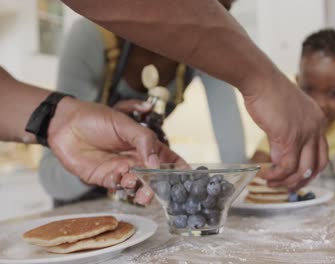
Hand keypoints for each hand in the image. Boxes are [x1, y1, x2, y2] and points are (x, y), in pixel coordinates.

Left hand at [47, 98, 184, 204]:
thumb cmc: (94, 117)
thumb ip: (143, 140)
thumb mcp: (124, 123)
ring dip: (143, 191)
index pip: (167, 158)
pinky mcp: (105, 178)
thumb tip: (155, 162)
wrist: (63, 124)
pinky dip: (122, 188)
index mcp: (145, 144)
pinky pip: (119, 188)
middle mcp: (135, 159)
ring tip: (141, 191)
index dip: (178, 168)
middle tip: (157, 189)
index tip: (186, 177)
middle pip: (155, 177)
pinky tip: (120, 180)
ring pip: (139, 186)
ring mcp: (121, 170)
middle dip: (159, 186)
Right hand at [244, 75, 328, 190]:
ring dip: (287, 182)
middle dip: (303, 180)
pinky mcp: (290, 138)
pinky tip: (265, 176)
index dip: (311, 169)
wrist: (260, 79)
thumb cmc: (267, 92)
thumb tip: (278, 160)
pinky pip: (286, 166)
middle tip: (288, 187)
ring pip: (302, 169)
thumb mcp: (283, 117)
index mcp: (318, 120)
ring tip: (272, 184)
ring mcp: (305, 133)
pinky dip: (276, 176)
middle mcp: (316, 128)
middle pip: (318, 165)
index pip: (322, 153)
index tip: (297, 177)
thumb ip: (284, 139)